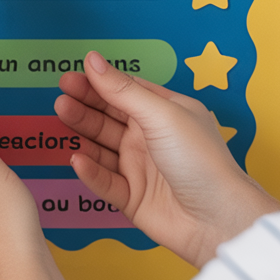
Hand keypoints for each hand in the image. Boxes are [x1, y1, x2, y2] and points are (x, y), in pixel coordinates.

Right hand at [57, 52, 279, 265]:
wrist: (217, 218)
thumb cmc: (202, 161)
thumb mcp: (161, 115)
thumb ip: (123, 90)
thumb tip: (94, 61)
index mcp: (164, 113)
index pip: (124, 91)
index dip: (98, 83)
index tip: (72, 76)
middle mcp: (150, 138)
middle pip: (108, 117)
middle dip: (84, 105)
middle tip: (62, 96)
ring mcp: (140, 168)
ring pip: (101, 147)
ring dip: (82, 132)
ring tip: (63, 116)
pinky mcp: (132, 197)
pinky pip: (104, 180)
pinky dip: (90, 171)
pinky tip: (78, 158)